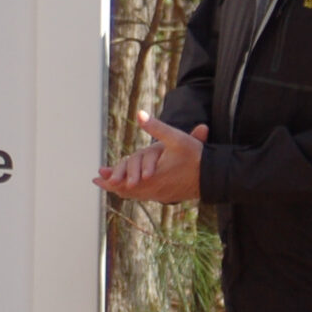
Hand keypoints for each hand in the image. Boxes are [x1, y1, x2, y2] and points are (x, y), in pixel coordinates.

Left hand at [91, 113, 207, 203]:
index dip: (110, 179)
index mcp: (153, 176)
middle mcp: (155, 189)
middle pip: (127, 191)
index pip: (125, 182)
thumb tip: (139, 114)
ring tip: (110, 185)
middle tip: (97, 181)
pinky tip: (131, 190)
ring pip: (136, 196)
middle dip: (111, 185)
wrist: (214, 176)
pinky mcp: (167, 197)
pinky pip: (145, 197)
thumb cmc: (195, 156)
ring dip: (122, 190)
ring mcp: (161, 195)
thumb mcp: (175, 138)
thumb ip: (156, 127)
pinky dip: (134, 194)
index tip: (96, 176)